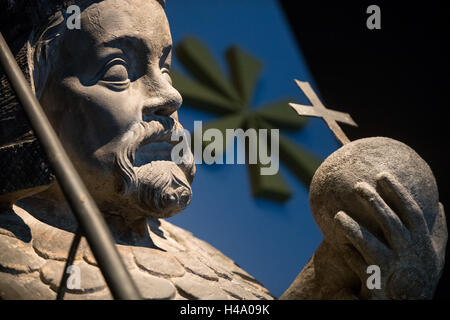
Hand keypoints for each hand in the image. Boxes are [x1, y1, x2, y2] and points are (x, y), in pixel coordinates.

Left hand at [333, 172, 446, 298]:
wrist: (409, 304)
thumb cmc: (420, 275)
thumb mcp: (436, 254)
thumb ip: (438, 231)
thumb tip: (441, 204)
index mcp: (422, 243)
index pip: (412, 212)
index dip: (398, 192)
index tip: (382, 174)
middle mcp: (408, 253)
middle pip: (390, 223)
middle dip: (374, 202)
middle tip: (358, 186)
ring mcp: (392, 269)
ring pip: (370, 244)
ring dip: (353, 229)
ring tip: (338, 215)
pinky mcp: (377, 283)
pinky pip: (360, 266)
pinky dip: (350, 255)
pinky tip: (339, 244)